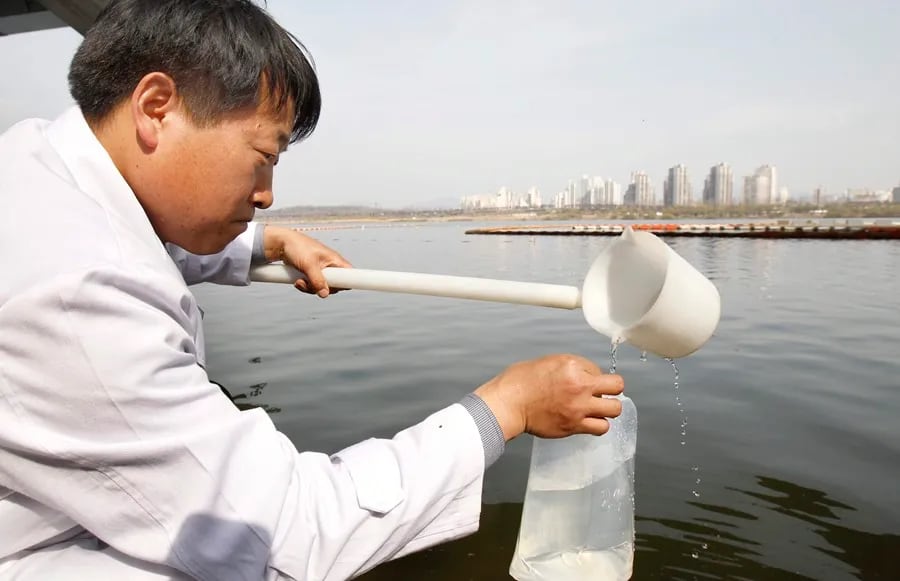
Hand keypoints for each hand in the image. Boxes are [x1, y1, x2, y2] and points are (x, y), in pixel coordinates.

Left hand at [263, 225, 351, 296]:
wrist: (281, 244)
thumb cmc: (297, 246)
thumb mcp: (308, 264)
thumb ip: (318, 280)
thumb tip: (324, 293)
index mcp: (334, 260)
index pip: (349, 275)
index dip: (345, 283)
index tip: (334, 287)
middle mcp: (330, 266)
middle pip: (335, 285)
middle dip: (321, 288)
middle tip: (311, 283)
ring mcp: (321, 271)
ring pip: (322, 288)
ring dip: (310, 288)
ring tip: (300, 281)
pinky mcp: (312, 274)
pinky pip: (313, 286)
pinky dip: (305, 286)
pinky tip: (298, 281)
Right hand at [473, 354, 623, 440]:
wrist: (509, 403)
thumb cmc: (520, 381)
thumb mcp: (548, 362)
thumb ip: (570, 368)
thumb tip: (584, 375)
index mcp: (572, 366)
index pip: (597, 368)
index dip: (590, 374)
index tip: (581, 379)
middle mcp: (580, 386)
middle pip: (617, 386)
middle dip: (611, 388)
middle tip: (601, 393)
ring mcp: (579, 408)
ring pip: (615, 409)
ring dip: (607, 408)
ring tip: (597, 409)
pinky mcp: (575, 425)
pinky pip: (601, 428)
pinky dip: (598, 425)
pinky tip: (588, 421)